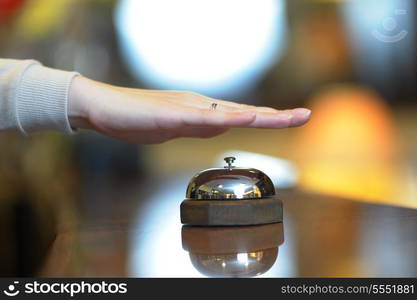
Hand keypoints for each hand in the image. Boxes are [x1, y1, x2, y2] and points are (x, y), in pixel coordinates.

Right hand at [68, 76, 310, 143]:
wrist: (106, 109)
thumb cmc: (138, 118)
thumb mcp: (175, 127)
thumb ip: (196, 128)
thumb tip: (217, 128)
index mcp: (202, 111)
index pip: (241, 115)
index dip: (267, 117)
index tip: (290, 118)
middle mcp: (201, 106)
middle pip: (244, 112)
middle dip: (276, 116)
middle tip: (305, 114)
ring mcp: (188, 109)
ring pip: (231, 114)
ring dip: (261, 117)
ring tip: (287, 117)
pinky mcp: (172, 116)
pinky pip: (204, 119)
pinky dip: (225, 120)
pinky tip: (242, 121)